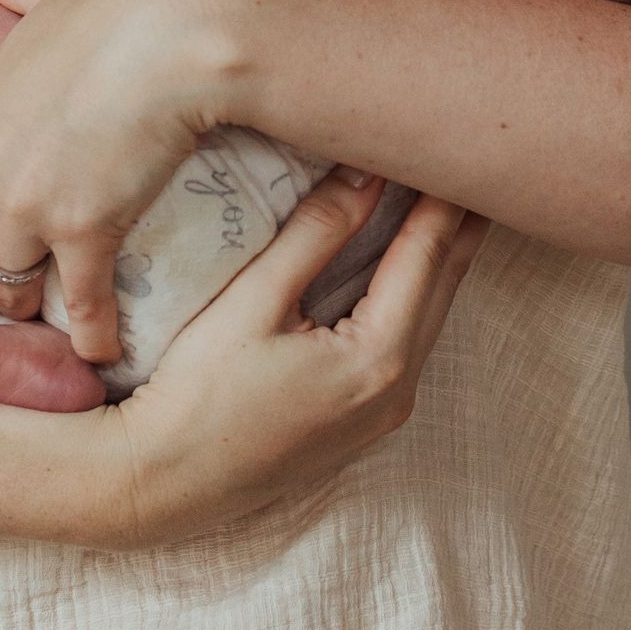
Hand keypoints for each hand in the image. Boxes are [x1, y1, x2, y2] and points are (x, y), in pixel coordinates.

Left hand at [0, 0, 246, 363]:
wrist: (171, 32)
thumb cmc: (116, 5)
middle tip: (15, 289)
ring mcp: (26, 211)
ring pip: (9, 288)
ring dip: (31, 306)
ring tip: (55, 317)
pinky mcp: (81, 237)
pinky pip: (78, 308)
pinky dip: (91, 334)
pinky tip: (103, 349)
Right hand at [94, 171, 488, 545]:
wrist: (160, 485)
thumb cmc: (195, 393)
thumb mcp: (253, 301)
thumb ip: (316, 235)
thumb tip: (367, 174)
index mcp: (377, 359)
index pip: (428, 255)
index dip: (443, 196)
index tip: (458, 144)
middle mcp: (397, 392)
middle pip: (443, 286)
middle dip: (457, 222)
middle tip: (470, 161)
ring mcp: (383, 415)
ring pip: (429, 316)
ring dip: (437, 258)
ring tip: (447, 199)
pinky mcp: (362, 424)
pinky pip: (407, 343)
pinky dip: (413, 295)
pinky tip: (405, 264)